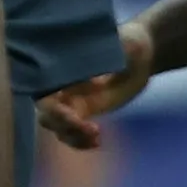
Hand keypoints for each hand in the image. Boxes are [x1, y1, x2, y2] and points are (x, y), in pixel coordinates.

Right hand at [36, 20, 154, 151]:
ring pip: (58, 127)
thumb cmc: (126, 45)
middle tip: (90, 128)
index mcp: (62, 71)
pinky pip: (73, 132)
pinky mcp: (83, 113)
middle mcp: (61, 87)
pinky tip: (98, 141)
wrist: (140, 55)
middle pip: (47, 114)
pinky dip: (81, 142)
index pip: (46, 94)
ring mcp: (71, 101)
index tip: (77, 115)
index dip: (55, 109)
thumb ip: (104, 63)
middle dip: (64, 125)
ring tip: (96, 136)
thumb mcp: (117, 50)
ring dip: (73, 137)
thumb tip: (94, 82)